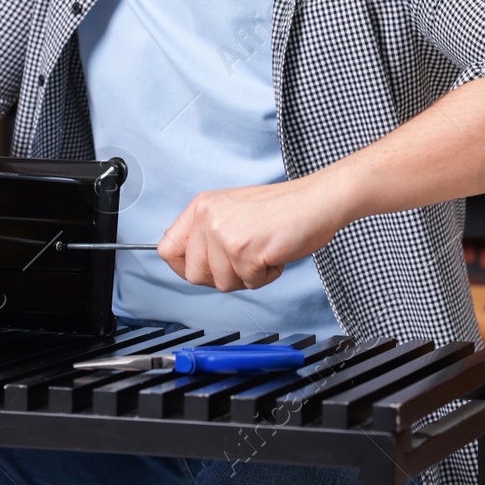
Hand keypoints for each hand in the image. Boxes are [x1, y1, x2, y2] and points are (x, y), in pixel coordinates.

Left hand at [157, 175, 350, 291]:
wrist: (317, 201)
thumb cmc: (283, 209)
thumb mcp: (233, 212)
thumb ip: (207, 235)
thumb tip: (189, 266)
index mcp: (202, 206)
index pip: (167, 249)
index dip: (184, 267)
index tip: (204, 269)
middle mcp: (208, 217)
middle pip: (193, 274)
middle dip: (222, 276)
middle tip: (245, 259)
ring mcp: (224, 233)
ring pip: (222, 283)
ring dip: (247, 276)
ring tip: (263, 251)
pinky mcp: (244, 250)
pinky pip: (249, 283)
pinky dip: (266, 276)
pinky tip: (274, 253)